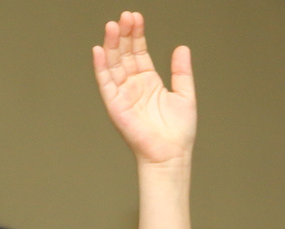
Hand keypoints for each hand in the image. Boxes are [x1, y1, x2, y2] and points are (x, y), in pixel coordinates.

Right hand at [91, 12, 196, 167]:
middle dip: (124, 34)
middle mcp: (133, 84)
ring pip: (113, 63)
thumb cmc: (178, 132)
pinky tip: (99, 50)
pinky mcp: (115, 105)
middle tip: (125, 16)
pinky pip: (105, 82)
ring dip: (111, 44)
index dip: (137, 34)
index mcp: (148, 80)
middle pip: (124, 53)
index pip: (139, 51)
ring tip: (113, 25)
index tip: (136, 17)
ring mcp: (122, 93)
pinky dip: (101, 66)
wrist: (172, 155)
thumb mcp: (185, 96)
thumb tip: (182, 48)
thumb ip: (182, 72)